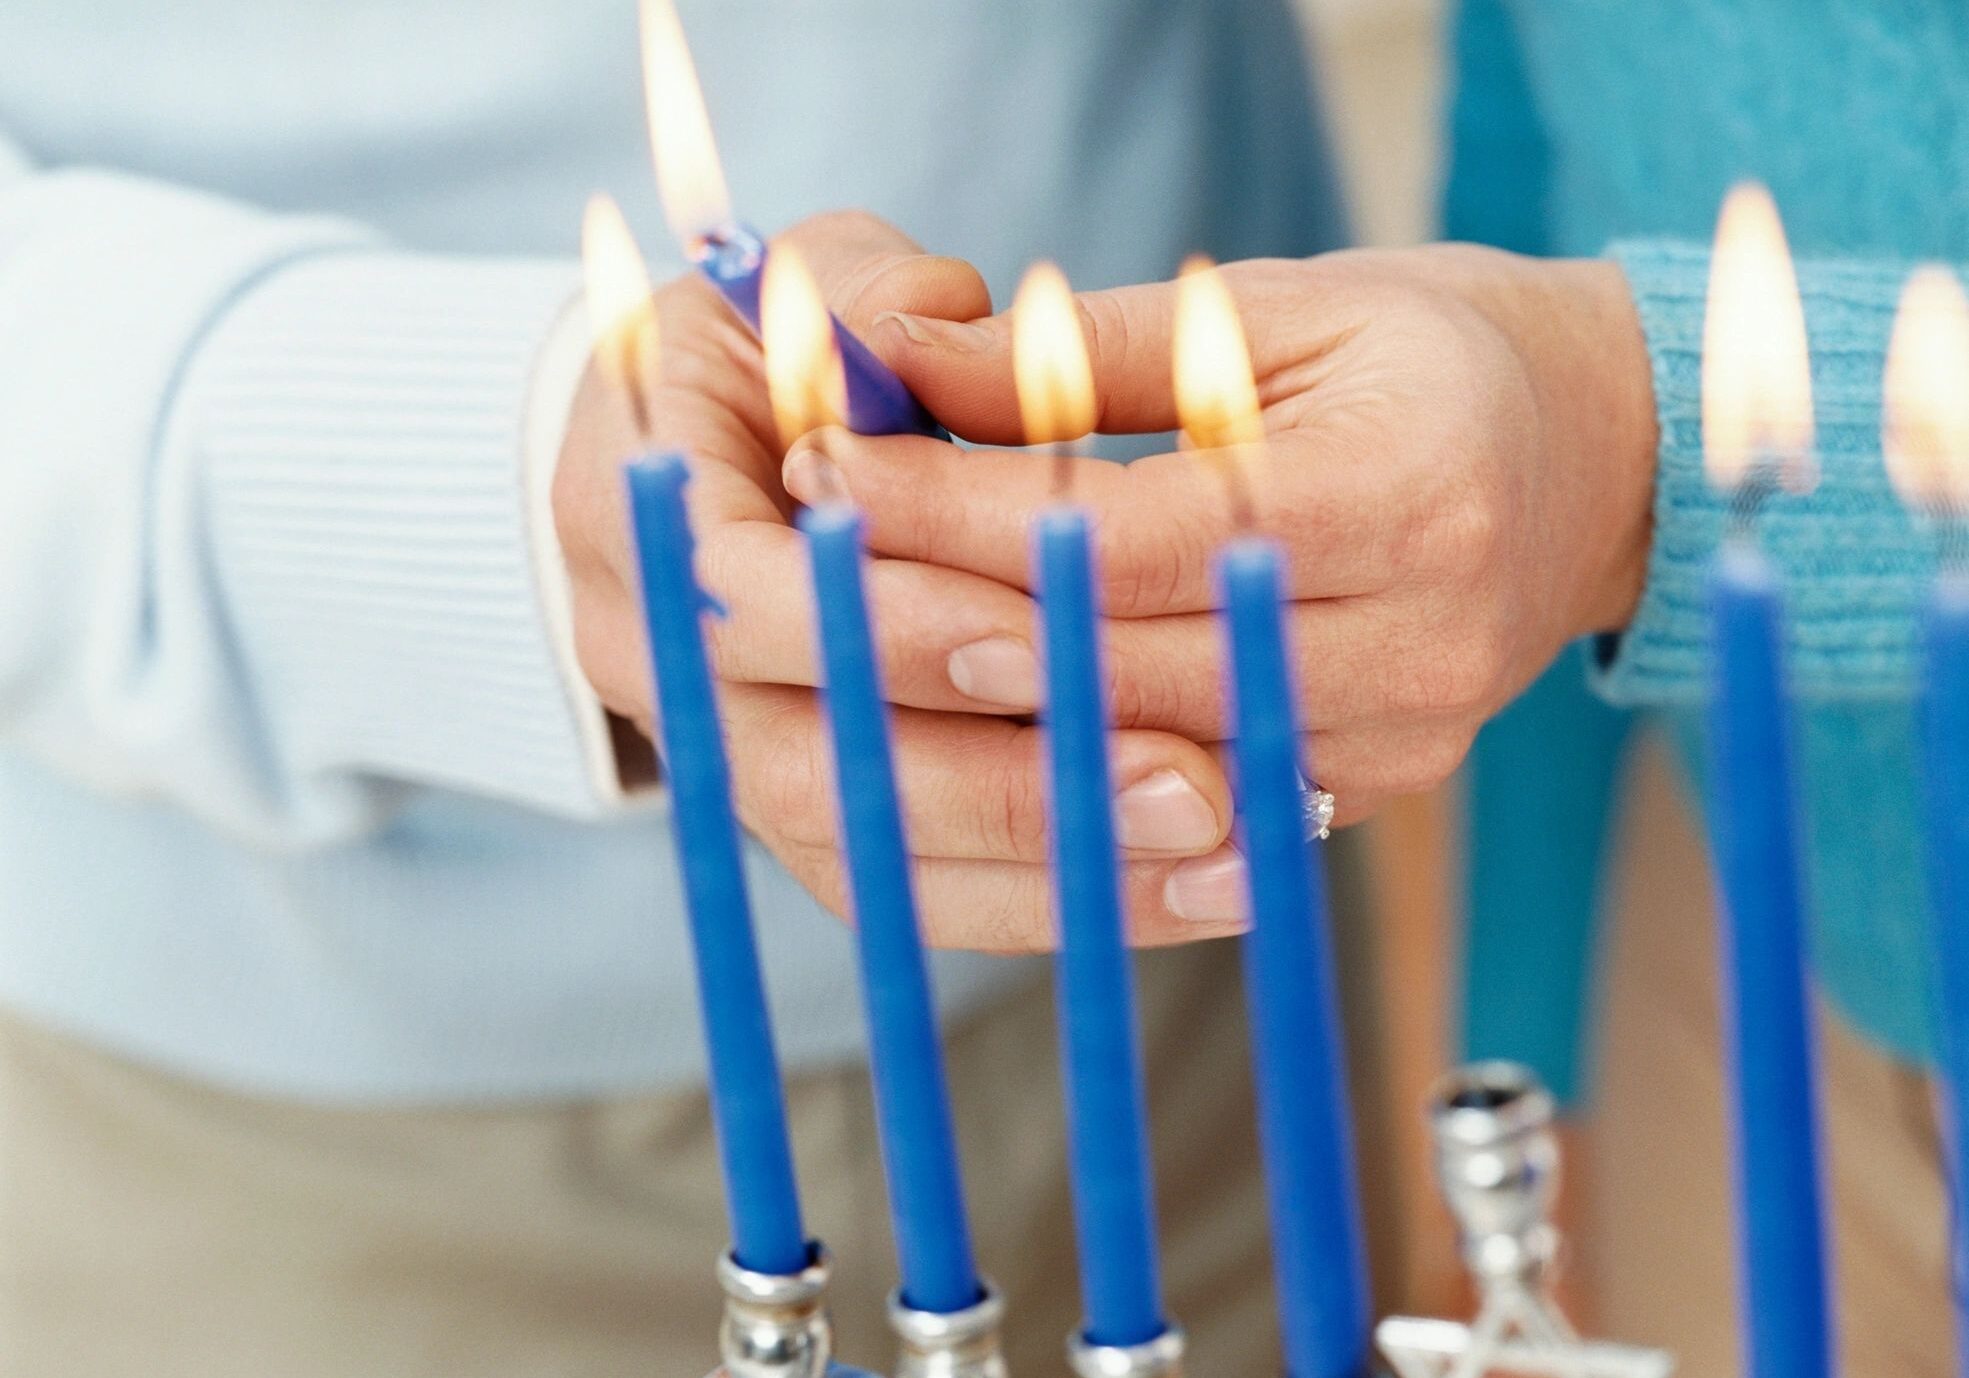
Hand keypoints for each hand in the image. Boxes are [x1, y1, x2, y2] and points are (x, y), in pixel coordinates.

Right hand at [554, 211, 1246, 950]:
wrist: (705, 453)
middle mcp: (653, 667)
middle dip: (999, 785)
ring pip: (872, 862)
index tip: (1042, 631)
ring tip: (1226, 854)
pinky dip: (1053, 898)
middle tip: (1187, 782)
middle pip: (807, 772)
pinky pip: (919, 895)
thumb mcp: (810, 287)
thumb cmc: (773, 351)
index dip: (891, 625)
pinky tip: (1196, 885)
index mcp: (635, 516)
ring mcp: (729, 760)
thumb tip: (937, 323)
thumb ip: (876, 301)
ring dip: (1050, 871)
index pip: (744, 602)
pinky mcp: (810, 822)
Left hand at [791, 244, 1657, 822]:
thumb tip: (903, 363)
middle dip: (945, 618)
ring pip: (1149, 766)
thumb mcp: (1278, 311)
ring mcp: (1405, 740)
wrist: (1598, 461)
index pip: (1131, 535)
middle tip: (805, 567)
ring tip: (860, 654)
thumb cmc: (1434, 354)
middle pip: (1125, 667)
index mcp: (1405, 490)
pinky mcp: (1378, 792)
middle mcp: (1418, 640)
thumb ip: (1092, 356)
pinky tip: (981, 736)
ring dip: (992, 715)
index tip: (828, 473)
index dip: (962, 516)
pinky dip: (1085, 776)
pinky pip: (1198, 813)